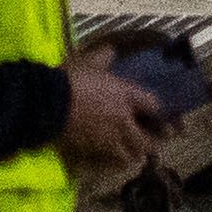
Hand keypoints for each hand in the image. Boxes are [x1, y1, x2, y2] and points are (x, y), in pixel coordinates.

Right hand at [54, 59, 162, 177]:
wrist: (47, 103)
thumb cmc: (71, 79)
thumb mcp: (89, 62)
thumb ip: (104, 56)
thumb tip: (112, 50)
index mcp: (126, 95)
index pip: (155, 106)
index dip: (162, 112)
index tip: (164, 117)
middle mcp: (124, 119)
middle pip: (148, 140)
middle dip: (152, 142)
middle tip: (150, 140)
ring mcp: (110, 138)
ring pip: (132, 155)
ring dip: (135, 154)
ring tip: (133, 152)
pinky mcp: (94, 150)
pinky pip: (111, 161)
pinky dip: (115, 161)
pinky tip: (112, 157)